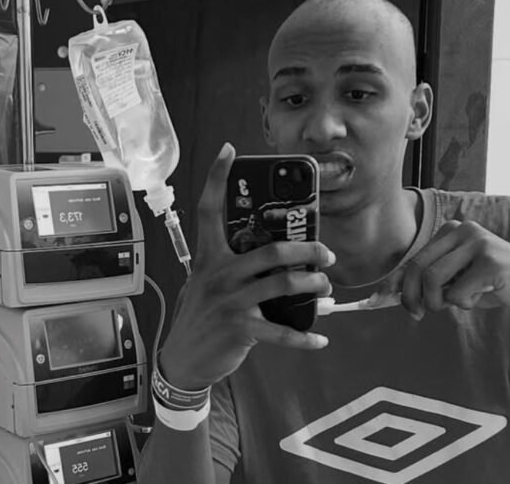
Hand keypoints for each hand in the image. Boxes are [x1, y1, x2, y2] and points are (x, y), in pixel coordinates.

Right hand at [158, 143, 334, 390]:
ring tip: (325, 287)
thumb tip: (277, 260)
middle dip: (308, 249)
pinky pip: (282, 331)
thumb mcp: (207, 284)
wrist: (184, 359)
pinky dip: (306, 337)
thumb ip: (233, 268)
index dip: (217, 178)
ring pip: (284, 284)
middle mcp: (220, 275)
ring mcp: (231, 302)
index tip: (229, 150)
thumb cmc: (201, 317)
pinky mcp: (241, 329)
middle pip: (272, 251)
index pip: (209, 210)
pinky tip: (321, 339)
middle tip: (326, 254)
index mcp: (209, 258)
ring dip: (313, 285)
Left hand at [380, 220, 509, 319]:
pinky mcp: (491, 262)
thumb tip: (386, 294)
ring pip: (433, 280)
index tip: (379, 300)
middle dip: (411, 297)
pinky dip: (463, 303)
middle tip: (417, 314)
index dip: (394, 282)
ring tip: (456, 304)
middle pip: (417, 268)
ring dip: (438, 302)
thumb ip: (427, 281)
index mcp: (451, 231)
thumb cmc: (491, 285)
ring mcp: (478, 244)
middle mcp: (462, 230)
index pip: (412, 258)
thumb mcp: (456, 279)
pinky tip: (480, 297)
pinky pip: (458, 292)